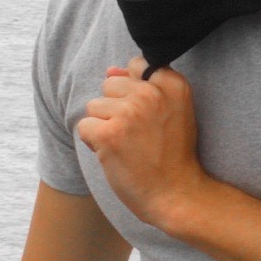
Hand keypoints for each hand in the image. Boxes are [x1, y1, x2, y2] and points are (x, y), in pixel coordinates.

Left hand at [74, 57, 209, 231]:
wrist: (176, 194)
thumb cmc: (172, 155)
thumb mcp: (172, 112)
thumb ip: (142, 85)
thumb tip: (110, 70)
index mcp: (172, 84)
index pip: (136, 66)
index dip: (133, 92)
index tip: (148, 116)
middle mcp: (151, 92)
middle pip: (110, 85)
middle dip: (115, 109)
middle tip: (138, 135)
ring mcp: (129, 112)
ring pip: (94, 106)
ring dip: (104, 127)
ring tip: (128, 146)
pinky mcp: (109, 134)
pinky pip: (84, 127)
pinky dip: (94, 143)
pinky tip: (115, 155)